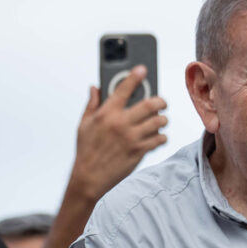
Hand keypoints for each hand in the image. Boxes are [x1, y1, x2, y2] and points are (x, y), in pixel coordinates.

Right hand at [69, 65, 167, 201]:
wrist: (89, 178)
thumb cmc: (86, 150)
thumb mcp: (83, 125)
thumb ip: (92, 104)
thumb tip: (94, 87)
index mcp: (106, 114)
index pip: (124, 89)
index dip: (135, 76)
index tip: (143, 69)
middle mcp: (121, 123)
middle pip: (151, 104)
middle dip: (161, 101)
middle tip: (161, 103)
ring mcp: (132, 138)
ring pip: (159, 121)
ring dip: (162, 119)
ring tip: (159, 121)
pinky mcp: (140, 151)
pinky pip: (160, 138)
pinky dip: (162, 136)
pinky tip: (157, 136)